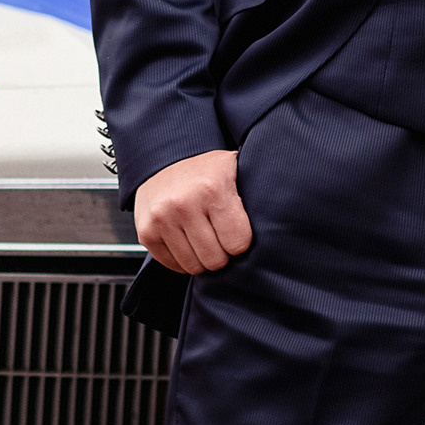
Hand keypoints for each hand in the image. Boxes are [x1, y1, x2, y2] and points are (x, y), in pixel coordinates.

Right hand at [134, 149, 251, 274]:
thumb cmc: (208, 170)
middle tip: (219, 235)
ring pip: (193, 266)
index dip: (240, 240)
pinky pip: (172, 265)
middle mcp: (184, 203)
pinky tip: (186, 239)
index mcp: (213, 188)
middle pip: (215, 260)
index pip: (238, 244)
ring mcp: (162, 219)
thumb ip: (252, 197)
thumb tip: (278, 226)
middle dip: (222, 252)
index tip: (236, 229)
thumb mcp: (236, 170)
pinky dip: (182, 259)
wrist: (166, 158)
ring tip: (203, 236)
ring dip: (202, 257)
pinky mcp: (146, 232)